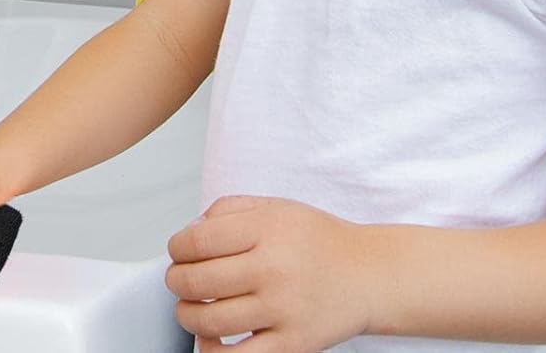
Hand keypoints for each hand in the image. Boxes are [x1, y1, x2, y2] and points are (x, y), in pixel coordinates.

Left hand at [166, 196, 371, 351]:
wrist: (368, 275)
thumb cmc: (318, 241)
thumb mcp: (276, 207)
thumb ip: (229, 210)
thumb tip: (189, 232)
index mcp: (268, 229)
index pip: (199, 240)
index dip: (177, 247)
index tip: (177, 250)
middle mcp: (274, 269)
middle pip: (198, 280)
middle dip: (177, 280)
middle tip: (179, 278)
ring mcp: (282, 310)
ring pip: (209, 320)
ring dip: (187, 315)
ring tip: (191, 307)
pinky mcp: (291, 346)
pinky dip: (211, 351)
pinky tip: (210, 338)